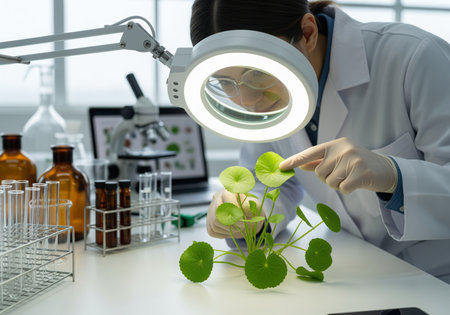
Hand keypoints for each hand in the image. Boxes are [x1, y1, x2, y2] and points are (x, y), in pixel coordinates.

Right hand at [206, 189, 264, 238]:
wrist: (247, 218)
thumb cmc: (251, 210)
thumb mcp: (255, 205)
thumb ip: (252, 205)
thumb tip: (245, 208)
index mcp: (228, 190)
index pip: (226, 200)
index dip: (236, 212)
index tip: (244, 218)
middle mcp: (216, 198)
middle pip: (218, 213)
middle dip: (232, 222)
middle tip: (242, 225)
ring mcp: (211, 210)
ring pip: (215, 223)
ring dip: (229, 229)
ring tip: (238, 227)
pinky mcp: (209, 222)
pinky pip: (213, 231)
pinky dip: (224, 234)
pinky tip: (231, 230)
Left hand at [279, 137, 397, 193]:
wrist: (386, 169)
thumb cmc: (358, 164)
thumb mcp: (339, 158)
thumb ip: (320, 162)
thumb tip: (301, 165)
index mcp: (334, 144)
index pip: (310, 153)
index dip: (295, 160)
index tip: (281, 166)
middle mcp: (342, 149)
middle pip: (319, 173)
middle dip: (328, 178)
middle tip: (343, 174)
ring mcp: (353, 159)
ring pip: (330, 182)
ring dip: (338, 185)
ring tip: (351, 177)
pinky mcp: (361, 172)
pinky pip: (343, 188)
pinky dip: (347, 190)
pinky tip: (357, 183)